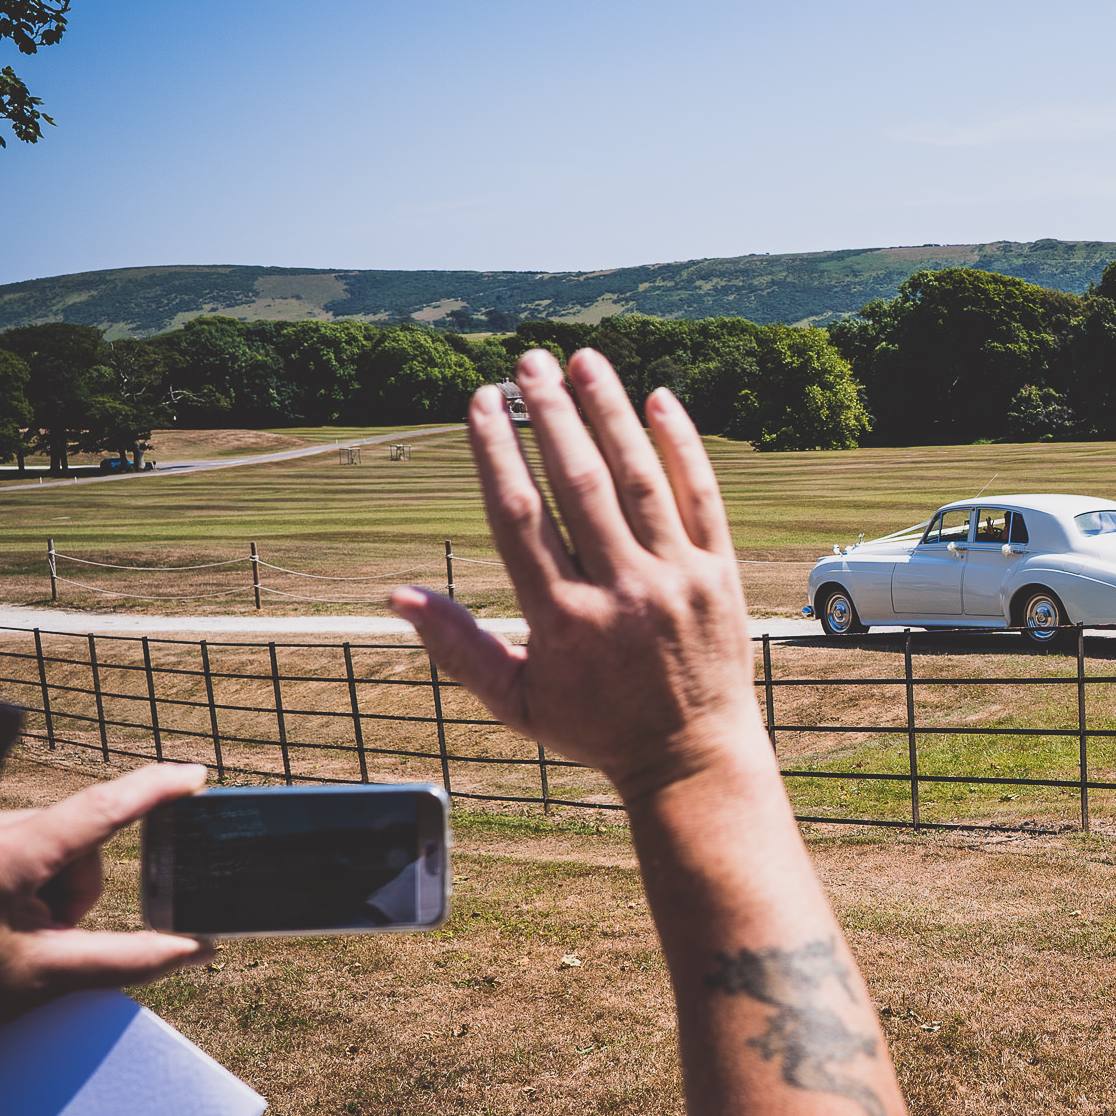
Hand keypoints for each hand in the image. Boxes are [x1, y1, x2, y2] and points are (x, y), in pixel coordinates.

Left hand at [0, 762, 213, 1048]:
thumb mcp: (38, 975)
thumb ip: (124, 960)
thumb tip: (197, 951)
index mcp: (5, 855)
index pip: (100, 811)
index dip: (155, 791)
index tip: (195, 776)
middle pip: (73, 841)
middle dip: (73, 890)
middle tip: (41, 938)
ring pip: (44, 843)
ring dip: (44, 888)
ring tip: (5, 932)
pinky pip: (12, 842)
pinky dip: (17, 879)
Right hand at [389, 347, 766, 801]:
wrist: (691, 756)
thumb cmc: (595, 726)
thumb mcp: (516, 701)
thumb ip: (457, 646)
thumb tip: (396, 596)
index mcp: (562, 620)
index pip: (520, 517)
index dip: (497, 452)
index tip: (480, 401)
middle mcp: (621, 592)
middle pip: (580, 483)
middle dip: (552, 414)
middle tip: (529, 360)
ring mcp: (676, 579)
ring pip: (640, 479)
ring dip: (611, 412)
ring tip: (585, 360)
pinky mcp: (719, 574)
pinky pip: (701, 497)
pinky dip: (681, 446)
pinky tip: (658, 399)